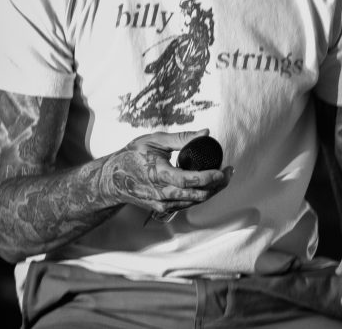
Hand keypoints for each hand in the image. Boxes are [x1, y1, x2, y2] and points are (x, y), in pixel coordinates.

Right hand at [108, 129, 230, 213]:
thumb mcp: (154, 140)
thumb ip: (181, 138)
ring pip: (194, 202)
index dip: (208, 177)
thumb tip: (205, 133)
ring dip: (212, 191)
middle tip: (230, 171)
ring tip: (224, 176)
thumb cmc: (131, 156)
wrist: (111, 179)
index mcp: (157, 175)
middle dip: (217, 185)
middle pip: (196, 195)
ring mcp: (162, 204)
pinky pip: (187, 204)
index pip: (188, 181)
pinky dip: (200, 195)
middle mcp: (160, 194)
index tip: (223, 169)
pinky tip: (209, 184)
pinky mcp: (163, 209)